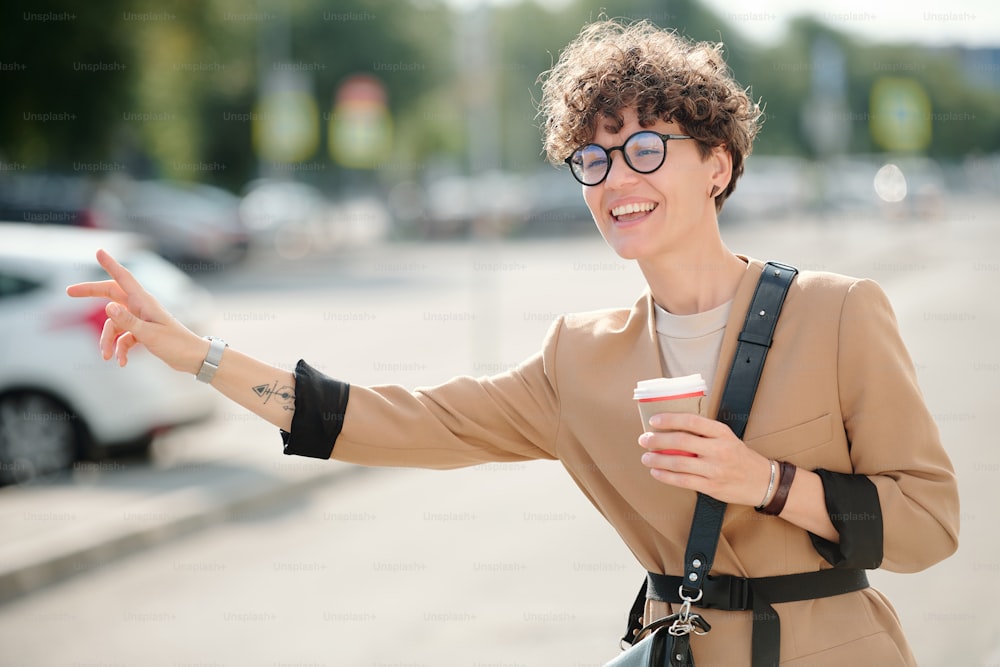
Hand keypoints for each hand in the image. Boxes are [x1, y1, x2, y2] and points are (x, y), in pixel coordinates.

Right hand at [66, 249, 206, 372]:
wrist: (193, 359)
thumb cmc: (176, 344)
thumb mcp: (149, 334)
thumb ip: (128, 322)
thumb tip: (108, 307)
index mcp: (144, 302)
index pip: (124, 278)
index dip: (110, 264)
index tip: (99, 251)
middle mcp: (141, 307)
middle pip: (111, 295)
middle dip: (90, 294)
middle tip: (68, 292)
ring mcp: (141, 319)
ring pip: (113, 323)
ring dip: (108, 340)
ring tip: (107, 357)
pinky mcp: (142, 332)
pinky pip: (123, 337)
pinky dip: (120, 349)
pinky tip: (122, 362)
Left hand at [638, 412, 771, 506]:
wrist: (763, 482)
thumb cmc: (741, 457)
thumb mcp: (727, 438)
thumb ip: (704, 433)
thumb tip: (672, 428)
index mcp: (722, 433)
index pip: (692, 422)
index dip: (670, 419)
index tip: (654, 421)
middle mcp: (719, 450)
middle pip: (681, 442)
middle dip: (657, 440)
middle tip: (644, 439)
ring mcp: (715, 469)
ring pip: (679, 463)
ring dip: (657, 460)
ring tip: (645, 457)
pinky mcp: (712, 486)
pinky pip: (683, 481)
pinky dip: (666, 476)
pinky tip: (656, 472)